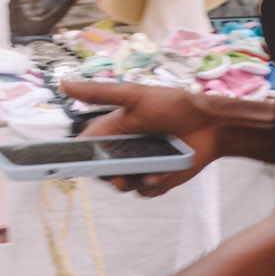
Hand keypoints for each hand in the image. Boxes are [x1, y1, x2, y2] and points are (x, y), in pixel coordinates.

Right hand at [65, 77, 221, 195]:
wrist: (211, 125)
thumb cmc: (173, 105)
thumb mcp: (134, 95)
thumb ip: (100, 94)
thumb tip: (63, 83)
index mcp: (113, 131)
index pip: (86, 148)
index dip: (78, 158)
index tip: (73, 165)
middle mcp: (124, 150)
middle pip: (102, 172)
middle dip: (110, 176)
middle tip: (119, 176)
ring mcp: (140, 166)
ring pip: (123, 186)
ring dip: (135, 181)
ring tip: (154, 171)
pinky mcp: (157, 180)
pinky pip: (144, 192)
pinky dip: (153, 185)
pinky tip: (165, 173)